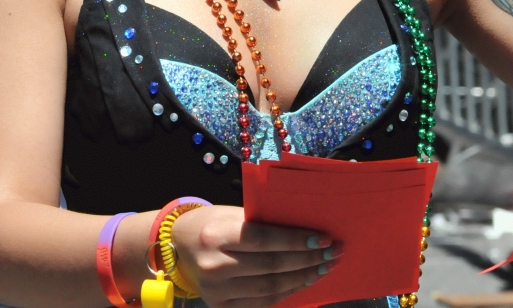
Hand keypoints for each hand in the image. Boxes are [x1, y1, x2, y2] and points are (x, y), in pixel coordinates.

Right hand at [169, 206, 340, 307]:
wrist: (179, 247)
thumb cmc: (213, 224)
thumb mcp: (233, 214)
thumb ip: (264, 222)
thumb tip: (308, 227)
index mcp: (217, 235)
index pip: (265, 240)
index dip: (297, 240)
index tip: (324, 238)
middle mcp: (215, 266)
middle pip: (272, 266)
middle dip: (309, 259)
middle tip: (334, 252)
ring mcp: (216, 291)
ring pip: (271, 288)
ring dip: (304, 278)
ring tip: (325, 267)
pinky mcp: (221, 306)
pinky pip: (263, 302)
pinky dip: (288, 292)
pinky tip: (305, 281)